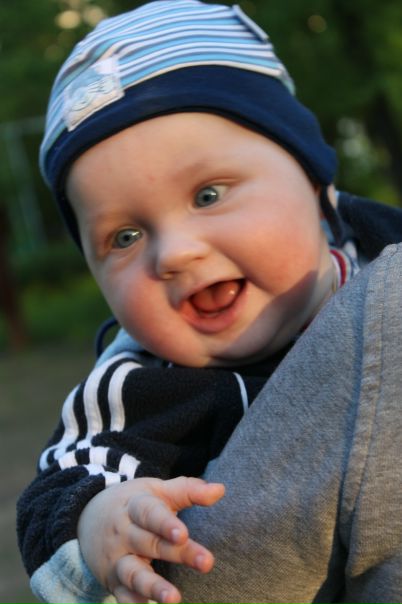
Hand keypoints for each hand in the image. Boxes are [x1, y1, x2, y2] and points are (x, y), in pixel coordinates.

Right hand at [77, 476, 224, 603]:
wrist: (86, 518)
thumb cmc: (133, 503)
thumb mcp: (156, 491)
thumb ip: (187, 490)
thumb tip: (220, 490)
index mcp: (135, 506)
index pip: (150, 513)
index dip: (165, 523)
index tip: (184, 533)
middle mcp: (124, 533)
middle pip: (151, 543)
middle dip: (178, 554)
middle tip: (207, 562)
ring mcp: (117, 559)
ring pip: (134, 573)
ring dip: (153, 587)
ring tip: (174, 598)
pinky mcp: (113, 582)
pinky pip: (121, 596)